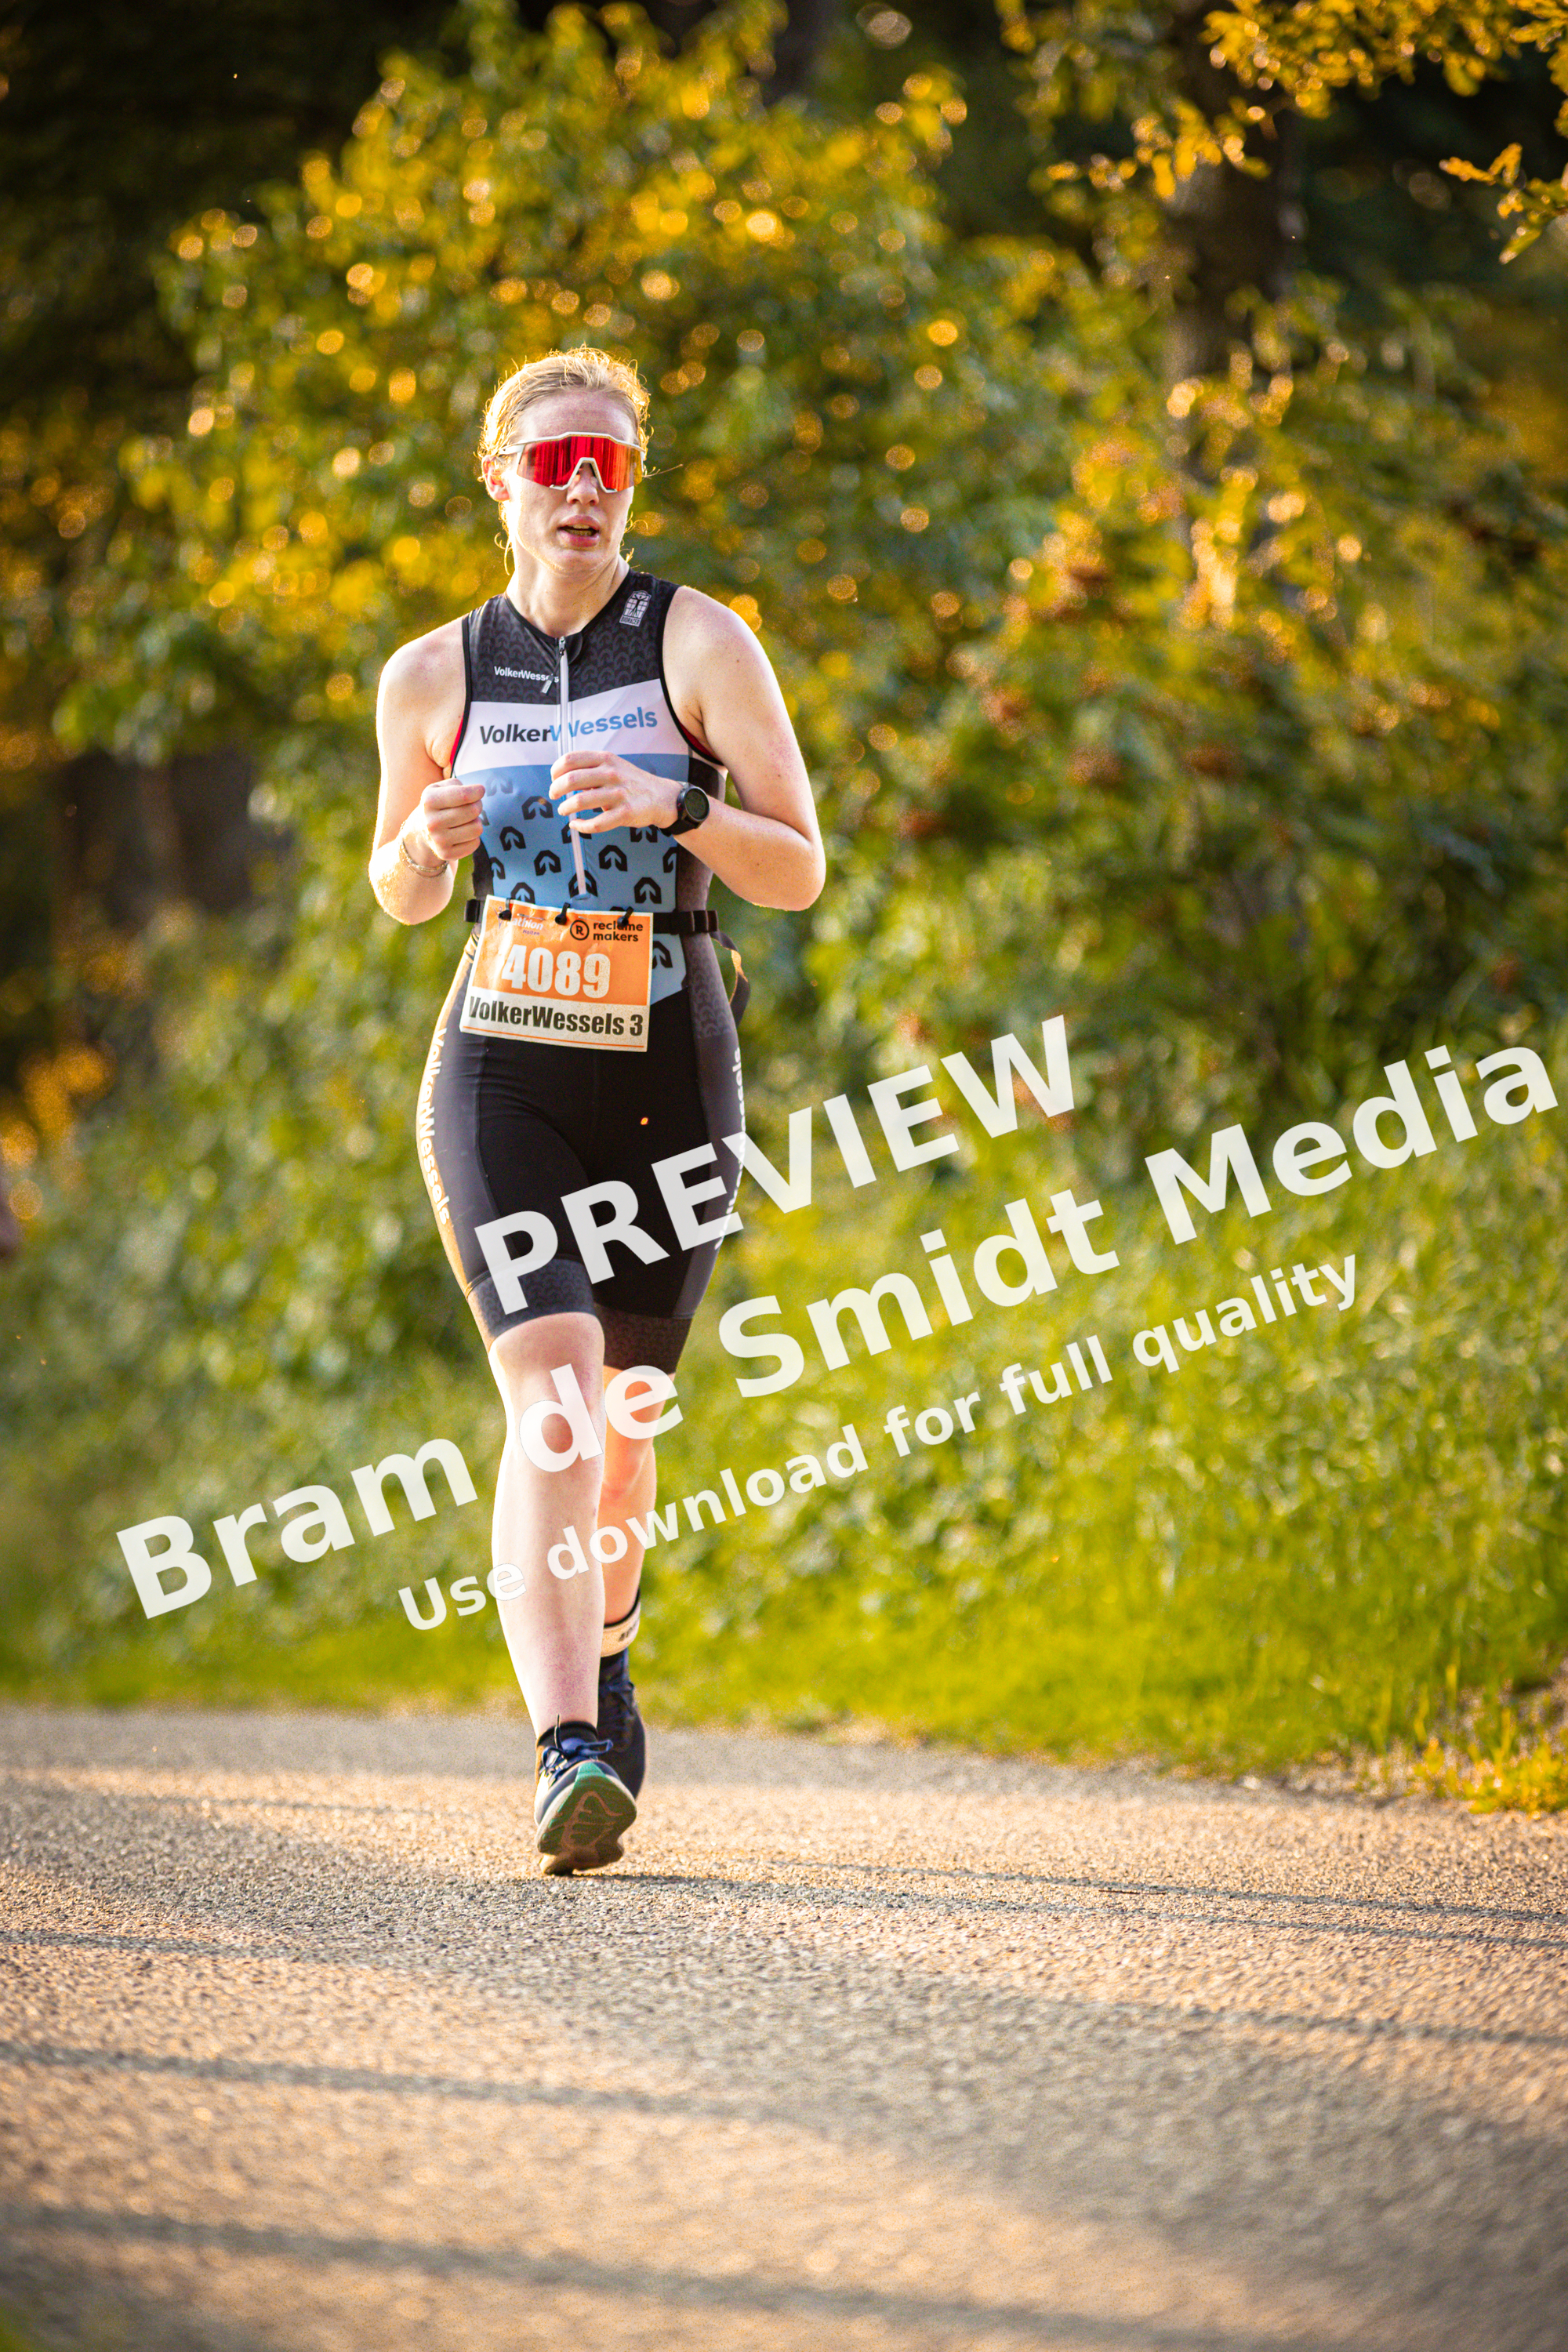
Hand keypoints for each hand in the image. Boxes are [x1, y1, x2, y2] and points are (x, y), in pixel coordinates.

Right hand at [411, 777, 484, 864]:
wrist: (421, 830)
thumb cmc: (437, 804)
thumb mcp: (440, 788)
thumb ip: (458, 785)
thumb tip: (477, 792)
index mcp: (430, 801)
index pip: (464, 795)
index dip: (477, 791)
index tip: (480, 790)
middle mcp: (432, 822)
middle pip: (473, 811)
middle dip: (477, 806)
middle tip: (472, 806)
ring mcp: (438, 840)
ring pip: (477, 828)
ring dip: (475, 822)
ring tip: (465, 820)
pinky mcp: (446, 854)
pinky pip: (475, 843)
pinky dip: (473, 837)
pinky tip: (462, 833)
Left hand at [550, 749, 679, 834]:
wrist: (661, 797)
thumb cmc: (630, 782)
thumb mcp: (613, 766)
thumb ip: (590, 770)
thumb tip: (562, 779)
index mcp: (605, 759)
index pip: (570, 759)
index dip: (555, 770)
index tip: (553, 779)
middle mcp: (611, 774)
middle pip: (571, 779)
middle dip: (556, 789)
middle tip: (554, 796)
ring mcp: (618, 793)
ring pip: (580, 801)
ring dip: (565, 808)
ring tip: (563, 810)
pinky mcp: (625, 813)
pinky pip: (596, 823)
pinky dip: (581, 826)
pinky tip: (576, 825)